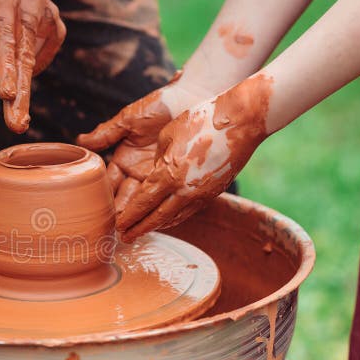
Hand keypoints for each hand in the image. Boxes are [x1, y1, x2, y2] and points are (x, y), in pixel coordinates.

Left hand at [0, 0, 65, 132]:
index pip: (1, 34)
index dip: (3, 66)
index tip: (4, 94)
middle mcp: (31, 4)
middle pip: (24, 54)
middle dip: (21, 93)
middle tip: (17, 124)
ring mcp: (48, 16)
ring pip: (34, 62)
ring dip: (22, 92)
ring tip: (16, 118)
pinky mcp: (57, 29)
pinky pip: (41, 60)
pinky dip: (25, 69)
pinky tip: (14, 63)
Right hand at [76, 73, 212, 219]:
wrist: (191, 97)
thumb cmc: (159, 105)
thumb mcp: (129, 119)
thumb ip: (106, 133)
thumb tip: (80, 141)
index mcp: (124, 158)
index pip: (110, 183)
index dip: (104, 197)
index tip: (97, 212)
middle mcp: (138, 170)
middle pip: (125, 196)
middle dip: (119, 213)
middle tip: (113, 230)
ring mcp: (157, 175)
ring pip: (143, 200)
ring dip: (137, 216)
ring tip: (130, 232)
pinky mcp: (175, 176)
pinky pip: (165, 196)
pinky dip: (159, 208)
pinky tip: (155, 221)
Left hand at [115, 74, 273, 241]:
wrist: (241, 120)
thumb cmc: (201, 120)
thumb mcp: (167, 135)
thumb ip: (157, 160)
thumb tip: (154, 173)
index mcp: (168, 174)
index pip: (142, 203)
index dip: (129, 216)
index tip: (118, 225)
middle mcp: (184, 190)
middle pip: (156, 218)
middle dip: (139, 229)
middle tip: (125, 239)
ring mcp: (201, 193)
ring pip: (174, 217)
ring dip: (156, 226)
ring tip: (142, 231)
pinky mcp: (214, 192)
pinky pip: (189, 210)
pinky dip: (175, 217)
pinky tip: (167, 218)